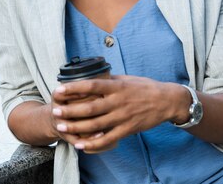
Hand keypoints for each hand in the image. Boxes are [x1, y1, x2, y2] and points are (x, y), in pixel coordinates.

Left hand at [52, 75, 179, 152]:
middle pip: (90, 107)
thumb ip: (108, 80)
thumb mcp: (126, 79)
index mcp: (116, 86)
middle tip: (55, 111)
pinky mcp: (128, 130)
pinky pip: (108, 139)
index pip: (91, 85)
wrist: (167, 101)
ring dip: (77, 127)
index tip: (59, 90)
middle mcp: (118, 101)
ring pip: (96, 124)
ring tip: (62, 126)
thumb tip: (91, 76)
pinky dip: (93, 143)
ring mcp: (123, 117)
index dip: (74, 88)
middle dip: (70, 110)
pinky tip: (81, 145)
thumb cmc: (144, 87)